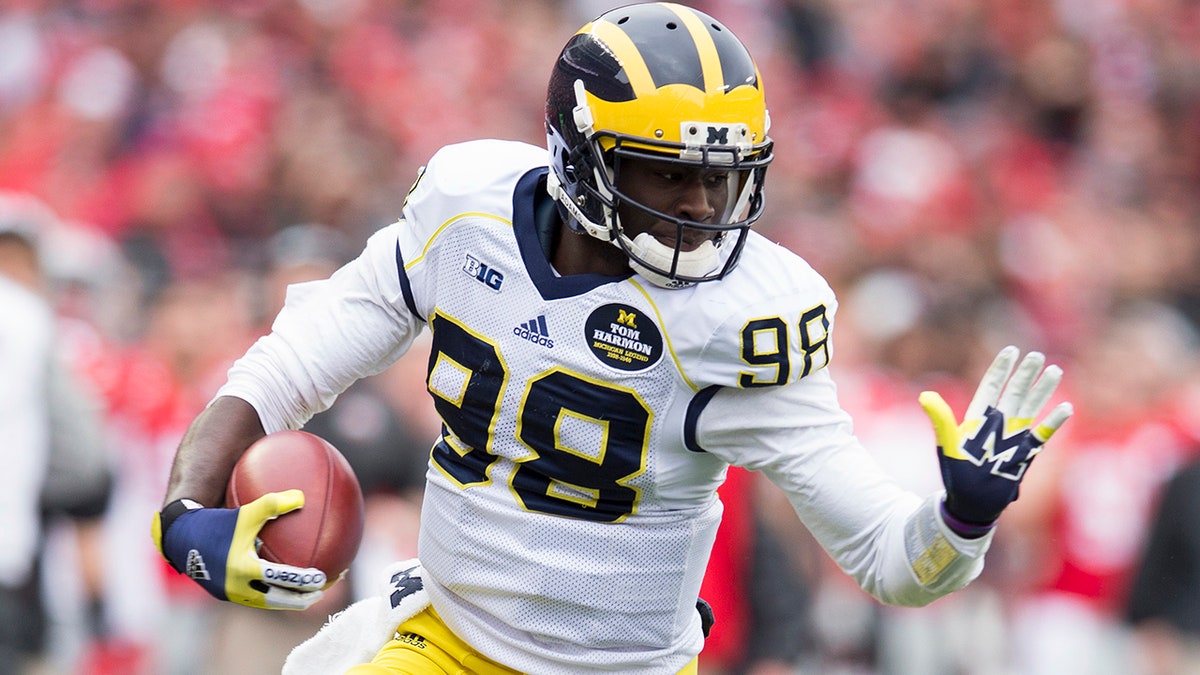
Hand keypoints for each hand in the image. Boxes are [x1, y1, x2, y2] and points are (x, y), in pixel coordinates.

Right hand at [151, 490, 326, 609]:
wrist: (180, 538)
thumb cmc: (215, 522)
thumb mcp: (244, 512)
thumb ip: (272, 504)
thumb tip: (302, 497)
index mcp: (243, 569)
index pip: (282, 579)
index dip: (305, 581)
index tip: (324, 576)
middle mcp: (237, 587)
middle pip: (279, 600)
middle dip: (303, 599)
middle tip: (322, 591)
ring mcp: (231, 594)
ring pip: (268, 603)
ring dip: (290, 601)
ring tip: (309, 595)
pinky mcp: (226, 594)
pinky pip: (256, 599)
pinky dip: (274, 595)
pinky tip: (285, 586)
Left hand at [919, 346, 1073, 528]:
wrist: (971, 502)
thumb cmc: (957, 474)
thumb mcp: (947, 444)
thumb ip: (941, 420)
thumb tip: (924, 396)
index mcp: (978, 418)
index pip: (991, 386)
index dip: (1001, 369)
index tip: (1011, 350)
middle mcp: (998, 423)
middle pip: (1014, 392)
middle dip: (1024, 374)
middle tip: (1035, 355)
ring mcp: (1014, 437)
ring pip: (1031, 407)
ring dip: (1042, 390)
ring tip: (1054, 370)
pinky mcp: (1026, 453)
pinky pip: (1043, 434)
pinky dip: (1054, 422)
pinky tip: (1066, 407)